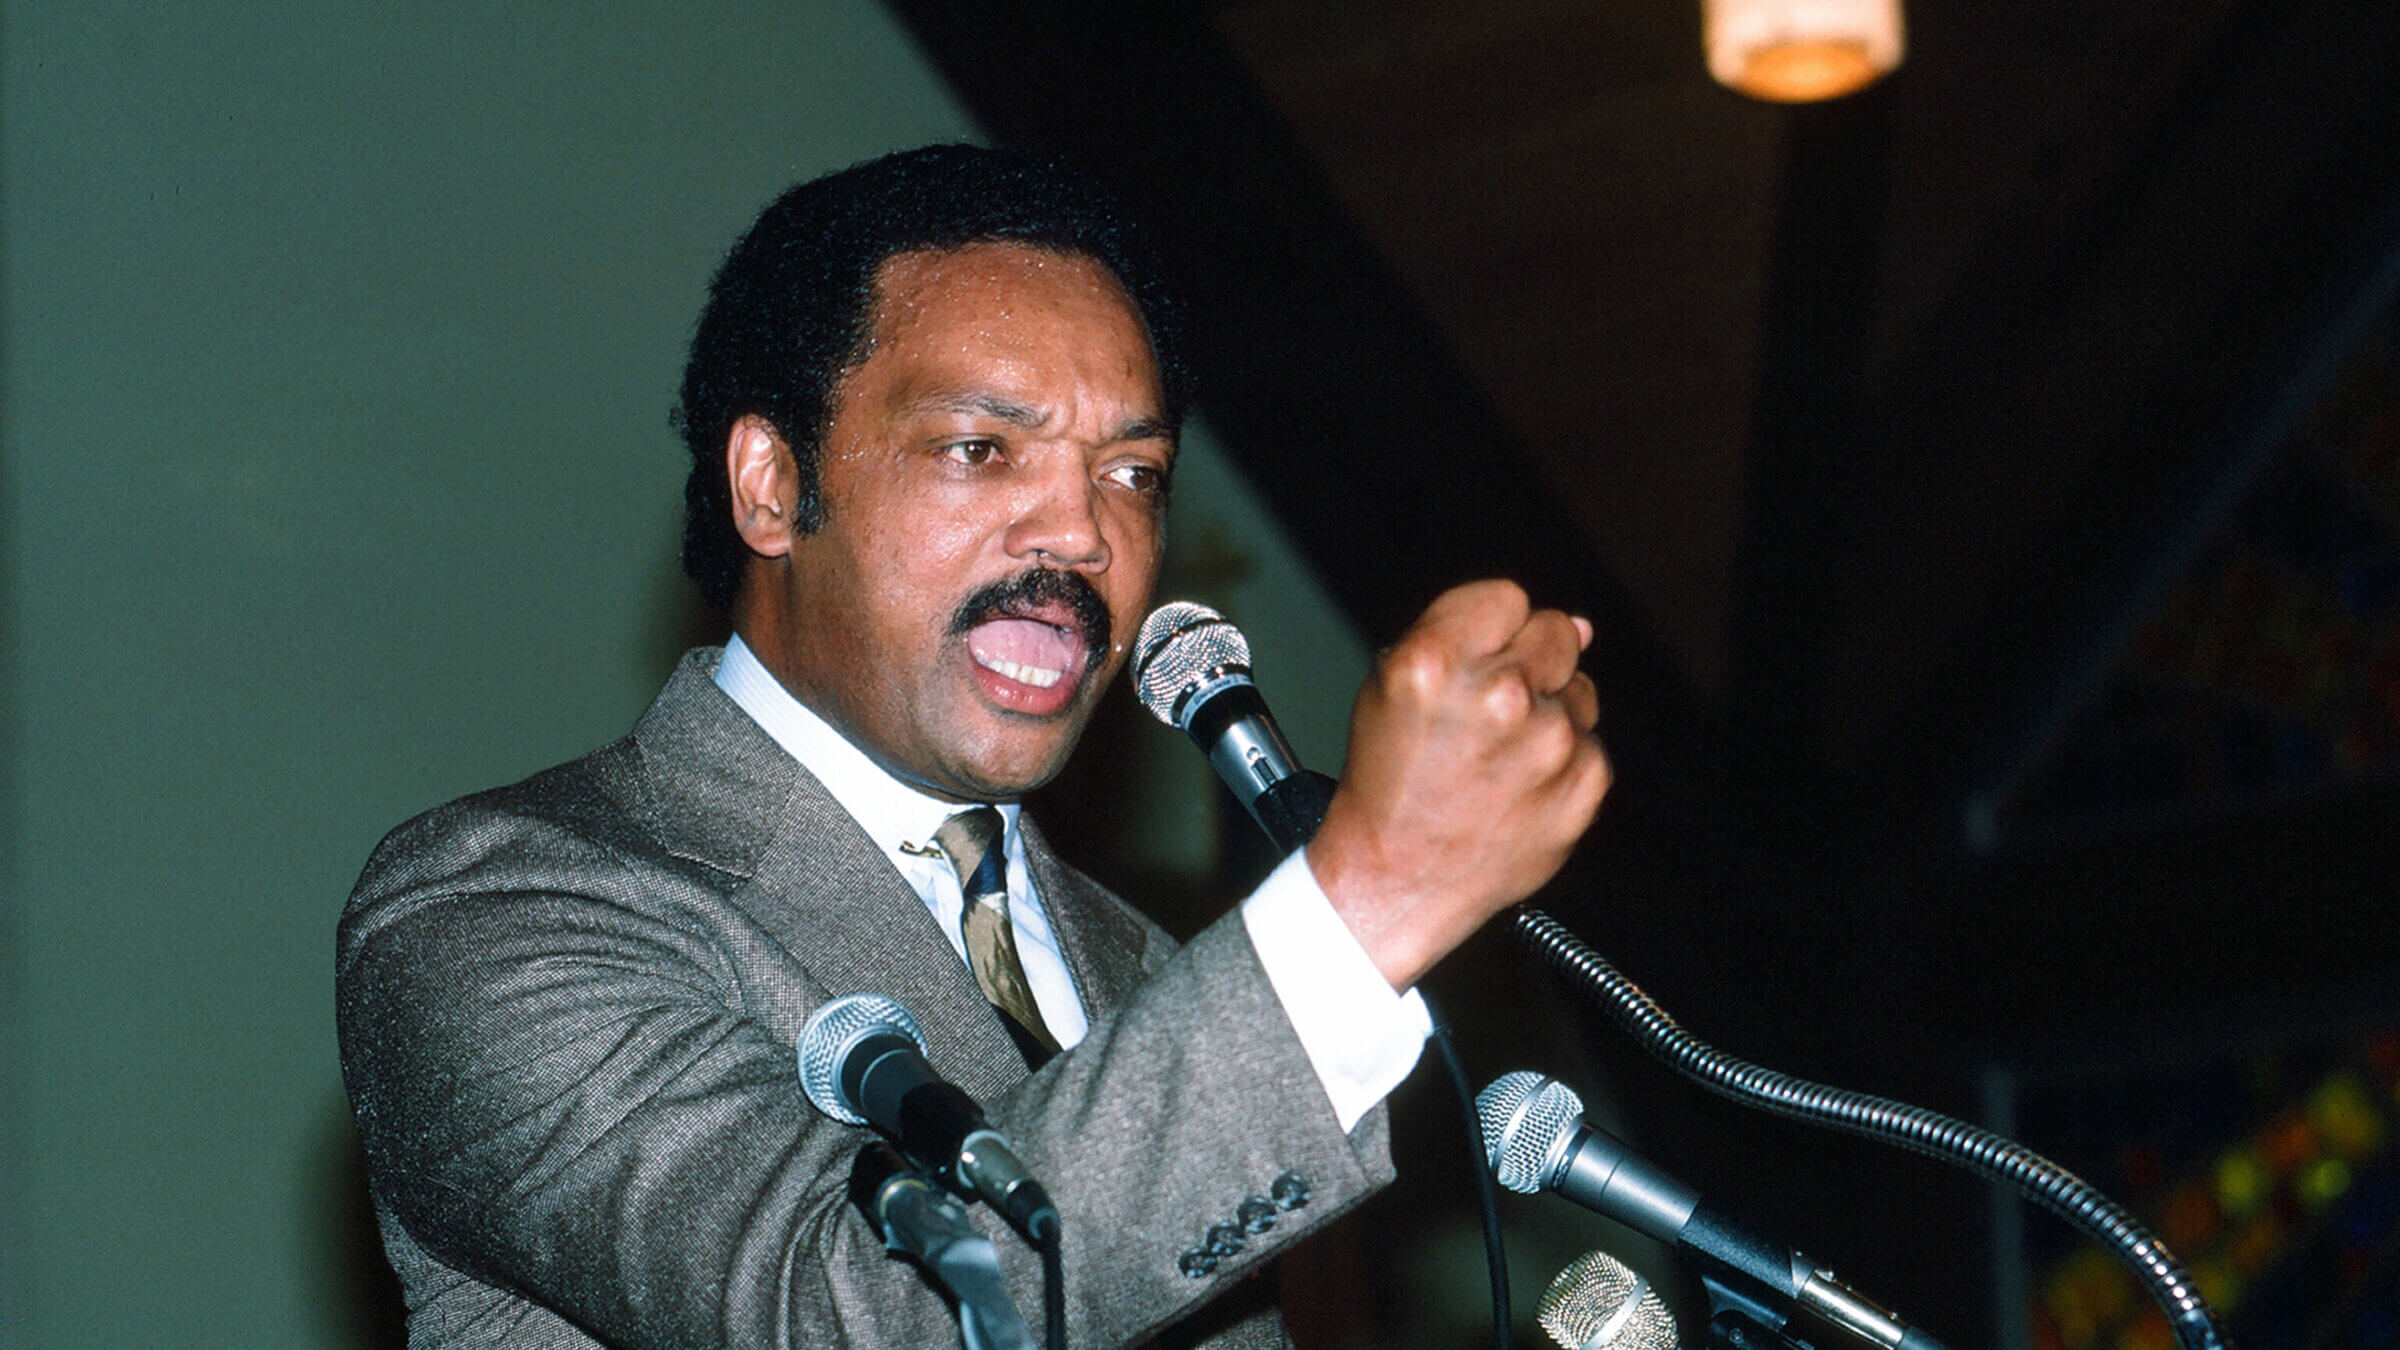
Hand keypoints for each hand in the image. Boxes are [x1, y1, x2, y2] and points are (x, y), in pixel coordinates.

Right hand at [1307, 580, 1609, 989]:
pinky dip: (1563, 761)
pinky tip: (1520, 787)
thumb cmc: (1388, 788)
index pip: (1508, 598)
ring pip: (1579, 687)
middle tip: (1491, 711)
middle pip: (1555, 631)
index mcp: (1435, 663)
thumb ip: (1464, 637)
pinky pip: (1590, 742)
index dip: (1492, 628)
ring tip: (1500, 758)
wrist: (1397, 882)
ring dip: (1548, 712)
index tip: (1480, 659)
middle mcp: (1499, 696)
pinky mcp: (1585, 781)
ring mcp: (1549, 741)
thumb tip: (1575, 624)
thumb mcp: (1388, 689)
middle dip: (1528, 662)